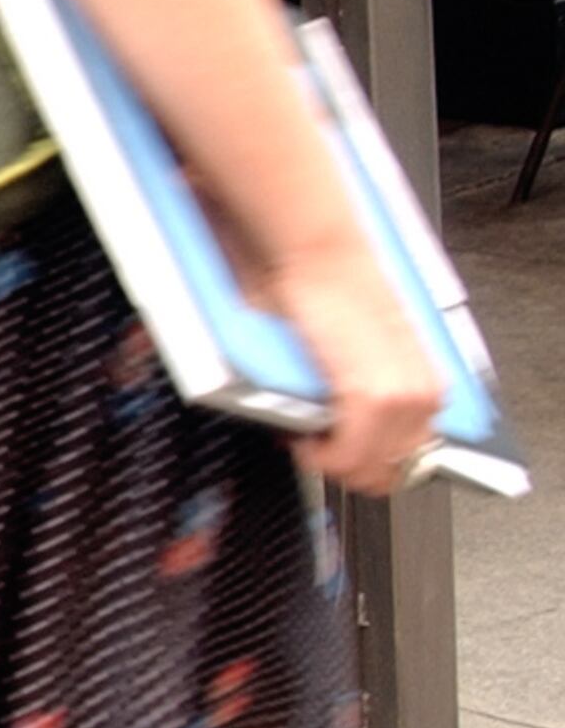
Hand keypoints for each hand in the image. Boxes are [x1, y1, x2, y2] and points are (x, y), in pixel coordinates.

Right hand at [259, 246, 439, 496]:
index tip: (337, 451)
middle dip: (348, 469)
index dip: (368, 462)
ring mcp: (402, 398)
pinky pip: (347, 455)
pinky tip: (301, 439)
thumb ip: (362, 386)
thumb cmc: (327, 289)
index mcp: (425, 385)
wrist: (316, 256)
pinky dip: (319, 456)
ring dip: (331, 462)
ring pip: (371, 469)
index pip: (410, 456)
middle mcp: (423, 395)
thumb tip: (339, 415)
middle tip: (315, 449)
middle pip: (394, 471)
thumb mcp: (359, 347)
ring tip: (305, 439)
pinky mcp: (372, 398)